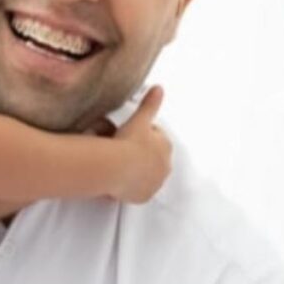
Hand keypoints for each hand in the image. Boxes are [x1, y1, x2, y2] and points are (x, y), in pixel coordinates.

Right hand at [110, 86, 171, 202]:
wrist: (117, 166)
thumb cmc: (129, 141)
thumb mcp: (140, 118)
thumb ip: (150, 103)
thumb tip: (159, 87)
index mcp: (166, 147)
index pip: (156, 139)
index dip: (142, 136)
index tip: (129, 135)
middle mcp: (165, 167)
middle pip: (152, 158)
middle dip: (140, 154)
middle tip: (121, 149)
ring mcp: (155, 183)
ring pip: (145, 175)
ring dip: (135, 170)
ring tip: (118, 165)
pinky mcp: (143, 196)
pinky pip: (137, 190)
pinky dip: (130, 186)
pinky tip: (118, 180)